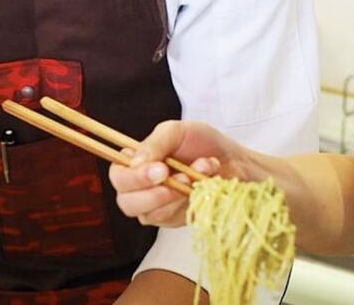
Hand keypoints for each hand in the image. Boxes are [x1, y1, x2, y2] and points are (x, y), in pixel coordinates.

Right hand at [109, 120, 251, 227]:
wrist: (235, 161)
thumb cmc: (203, 143)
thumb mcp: (178, 131)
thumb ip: (155, 143)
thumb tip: (134, 163)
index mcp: (136, 162)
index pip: (118, 176)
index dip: (134, 178)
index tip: (160, 170)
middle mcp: (141, 187)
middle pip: (127, 202)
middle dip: (153, 193)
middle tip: (180, 178)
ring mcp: (157, 206)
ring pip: (149, 215)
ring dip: (177, 194)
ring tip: (197, 175)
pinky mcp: (174, 220)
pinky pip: (171, 221)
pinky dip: (189, 202)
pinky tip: (202, 185)